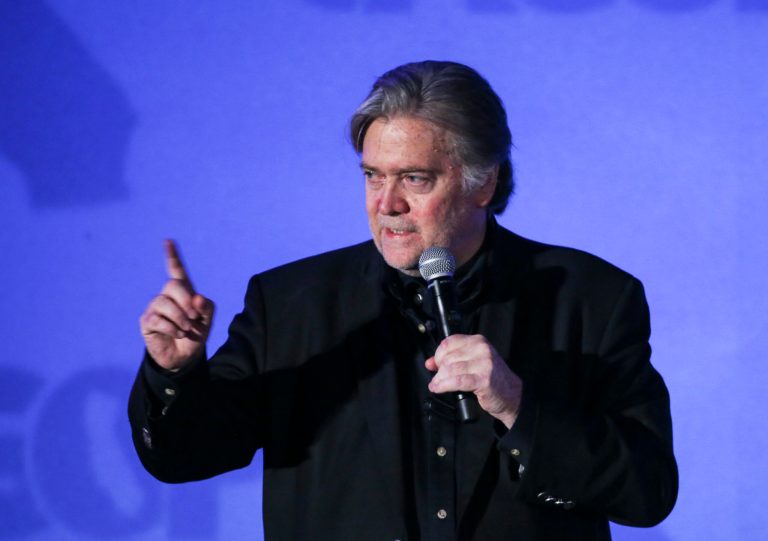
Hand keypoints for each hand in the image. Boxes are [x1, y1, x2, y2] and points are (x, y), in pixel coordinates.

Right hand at [139, 240, 214, 370]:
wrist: (184, 357)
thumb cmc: (195, 335)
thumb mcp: (207, 321)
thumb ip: (206, 308)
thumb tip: (197, 298)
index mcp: (184, 292)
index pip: (177, 270)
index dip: (173, 256)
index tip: (168, 241)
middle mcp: (167, 296)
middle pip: (173, 284)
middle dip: (185, 300)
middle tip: (193, 317)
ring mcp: (155, 308)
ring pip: (163, 302)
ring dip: (180, 317)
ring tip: (186, 329)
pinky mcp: (147, 321)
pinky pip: (158, 319)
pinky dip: (172, 328)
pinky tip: (177, 334)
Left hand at [426, 334, 522, 428]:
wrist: (512, 395)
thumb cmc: (492, 379)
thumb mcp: (472, 363)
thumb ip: (452, 360)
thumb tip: (430, 362)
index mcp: (478, 341)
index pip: (449, 342)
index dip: (438, 354)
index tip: (435, 364)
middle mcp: (482, 349)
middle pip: (448, 357)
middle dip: (439, 370)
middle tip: (436, 379)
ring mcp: (484, 364)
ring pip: (451, 369)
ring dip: (439, 379)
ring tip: (436, 385)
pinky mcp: (484, 379)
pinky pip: (457, 381)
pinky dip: (444, 385)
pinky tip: (439, 388)